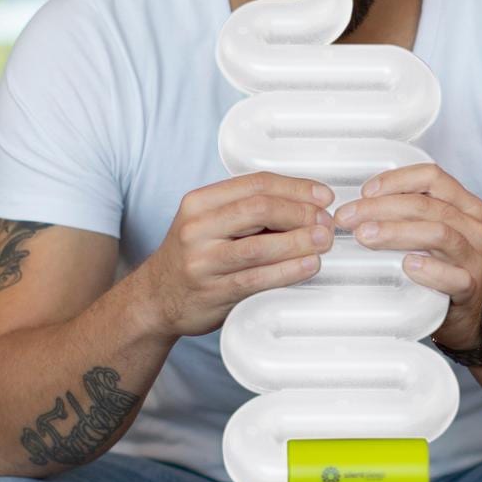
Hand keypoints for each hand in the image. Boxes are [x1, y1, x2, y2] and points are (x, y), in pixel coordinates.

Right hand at [133, 172, 334, 338]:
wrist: (155, 298)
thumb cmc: (193, 257)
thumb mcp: (209, 223)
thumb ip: (247, 212)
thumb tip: (307, 206)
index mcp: (200, 202)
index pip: (255, 183)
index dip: (296, 187)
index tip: (323, 196)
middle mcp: (198, 227)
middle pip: (260, 208)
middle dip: (301, 213)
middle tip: (326, 222)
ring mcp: (203, 260)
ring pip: (260, 245)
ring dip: (300, 241)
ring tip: (324, 241)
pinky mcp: (213, 290)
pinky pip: (257, 278)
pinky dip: (288, 270)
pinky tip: (308, 265)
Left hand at [333, 163, 481, 349]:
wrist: (465, 311)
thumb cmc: (442, 265)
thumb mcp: (429, 230)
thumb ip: (406, 214)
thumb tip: (359, 204)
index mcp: (464, 204)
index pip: (432, 177)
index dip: (396, 180)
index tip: (366, 192)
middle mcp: (472, 226)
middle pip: (427, 206)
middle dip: (382, 208)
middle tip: (349, 218)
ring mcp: (474, 256)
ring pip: (439, 234)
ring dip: (397, 232)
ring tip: (366, 236)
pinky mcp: (470, 287)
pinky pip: (452, 276)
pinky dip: (428, 269)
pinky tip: (407, 265)